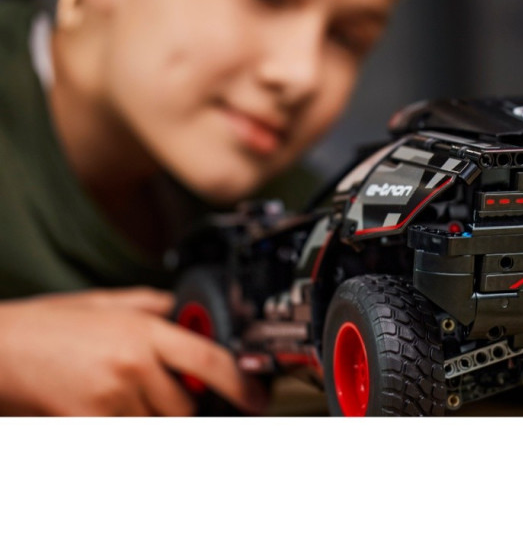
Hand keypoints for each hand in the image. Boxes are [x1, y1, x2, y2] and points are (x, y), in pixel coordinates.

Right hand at [0, 287, 268, 415]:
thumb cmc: (50, 324)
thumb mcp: (109, 302)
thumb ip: (155, 306)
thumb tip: (188, 310)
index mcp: (145, 331)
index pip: (210, 361)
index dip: (241, 384)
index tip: (256, 398)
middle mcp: (134, 365)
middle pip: (186, 405)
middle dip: (183, 404)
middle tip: (165, 391)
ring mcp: (111, 398)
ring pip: (158, 426)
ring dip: (153, 418)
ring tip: (126, 394)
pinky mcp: (88, 424)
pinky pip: (126, 436)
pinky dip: (127, 426)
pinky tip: (110, 407)